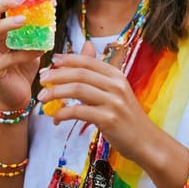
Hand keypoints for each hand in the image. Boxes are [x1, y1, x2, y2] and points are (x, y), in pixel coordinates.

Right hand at [0, 0, 43, 109]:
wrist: (18, 97)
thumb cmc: (24, 68)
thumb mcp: (32, 44)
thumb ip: (38, 29)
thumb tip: (51, 7)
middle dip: (4, 2)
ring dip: (9, 23)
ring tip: (25, 20)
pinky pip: (9, 58)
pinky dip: (27, 53)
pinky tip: (40, 51)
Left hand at [36, 43, 155, 161]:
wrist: (147, 142)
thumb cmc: (127, 117)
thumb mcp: (116, 90)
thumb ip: (98, 72)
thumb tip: (86, 45)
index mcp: (116, 75)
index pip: (87, 61)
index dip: (67, 59)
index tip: (51, 61)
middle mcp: (116, 85)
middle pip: (79, 73)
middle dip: (56, 75)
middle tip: (42, 80)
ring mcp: (113, 102)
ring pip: (77, 90)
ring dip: (56, 93)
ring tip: (42, 99)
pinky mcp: (108, 119)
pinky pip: (79, 111)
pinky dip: (63, 113)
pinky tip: (56, 118)